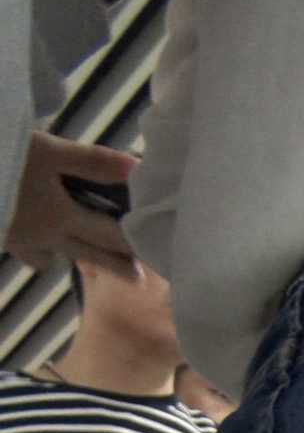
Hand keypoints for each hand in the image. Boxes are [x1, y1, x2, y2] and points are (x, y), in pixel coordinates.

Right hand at [5, 134, 141, 279]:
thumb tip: (136, 170)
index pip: (108, 236)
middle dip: (113, 265)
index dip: (132, 245)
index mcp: (61, 218)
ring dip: (68, 255)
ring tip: (80, 252)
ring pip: (48, 255)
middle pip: (87, 254)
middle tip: (136, 279)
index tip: (158, 258)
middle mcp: (43, 238)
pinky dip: (34, 246)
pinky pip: (23, 247)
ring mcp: (16, 240)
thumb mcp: (47, 152)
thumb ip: (91, 162)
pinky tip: (35, 236)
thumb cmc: (1, 159)